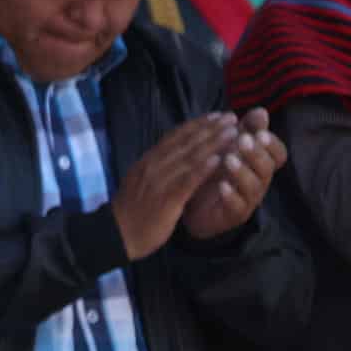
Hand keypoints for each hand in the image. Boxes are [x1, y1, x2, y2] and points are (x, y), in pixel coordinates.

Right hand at [111, 112, 237, 260]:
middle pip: (185, 143)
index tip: (216, 115)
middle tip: (231, 117)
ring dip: (212, 143)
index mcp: (148, 161)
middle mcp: (152, 165)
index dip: (197, 125)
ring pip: (189, 158)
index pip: (174, 137)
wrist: (117, 235)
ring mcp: (158, 181)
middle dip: (210, 128)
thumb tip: (176, 156)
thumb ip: (158, 168)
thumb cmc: (133, 212)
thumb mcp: (142, 182)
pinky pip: (187, 180)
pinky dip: (203, 168)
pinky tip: (219, 160)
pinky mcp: (166, 198)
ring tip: (233, 133)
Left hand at [182, 108, 286, 239]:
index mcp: (258, 162)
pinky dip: (231, 195)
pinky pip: (238, 207)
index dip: (271, 143)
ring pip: (254, 187)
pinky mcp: (233, 215)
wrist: (191, 199)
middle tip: (242, 141)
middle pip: (267, 168)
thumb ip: (246, 129)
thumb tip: (261, 111)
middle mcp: (258, 181)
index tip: (259, 132)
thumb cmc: (214, 168)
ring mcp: (247, 199)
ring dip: (242, 172)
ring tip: (228, 160)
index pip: (278, 153)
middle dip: (256, 153)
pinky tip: (222, 185)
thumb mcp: (228, 144)